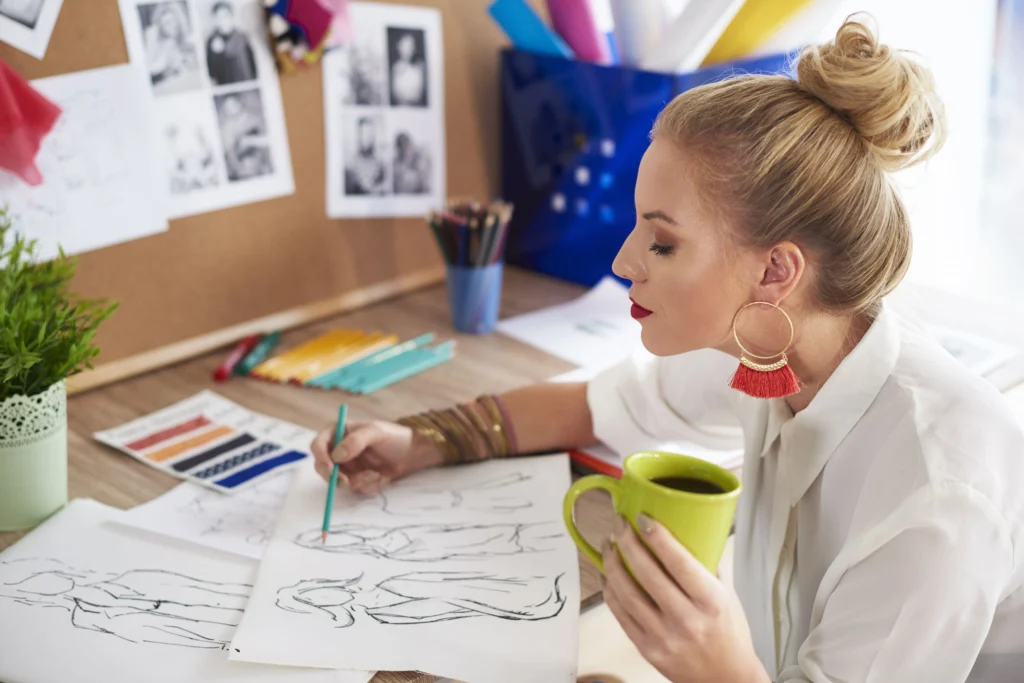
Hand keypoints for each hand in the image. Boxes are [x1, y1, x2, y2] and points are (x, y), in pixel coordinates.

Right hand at [310, 419, 441, 493]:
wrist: (414, 453)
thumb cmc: (395, 436)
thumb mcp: (377, 433)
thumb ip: (356, 441)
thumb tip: (336, 455)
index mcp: (338, 432)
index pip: (318, 445)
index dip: (320, 457)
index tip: (330, 468)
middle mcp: (339, 450)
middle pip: (322, 467)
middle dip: (335, 477)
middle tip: (347, 482)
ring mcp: (347, 466)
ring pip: (339, 481)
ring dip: (357, 481)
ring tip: (376, 474)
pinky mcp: (357, 478)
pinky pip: (354, 488)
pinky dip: (367, 486)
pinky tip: (381, 477)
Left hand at [603, 515, 769, 682]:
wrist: (726, 678)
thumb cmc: (729, 632)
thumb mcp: (727, 595)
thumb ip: (706, 565)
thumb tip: (684, 529)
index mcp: (711, 602)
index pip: (680, 562)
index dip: (658, 537)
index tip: (642, 517)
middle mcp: (687, 620)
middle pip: (647, 574)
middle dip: (627, 542)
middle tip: (618, 523)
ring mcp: (664, 637)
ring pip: (628, 593)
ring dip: (613, 564)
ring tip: (608, 545)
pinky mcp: (647, 650)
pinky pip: (621, 614)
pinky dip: (611, 590)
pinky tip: (608, 574)